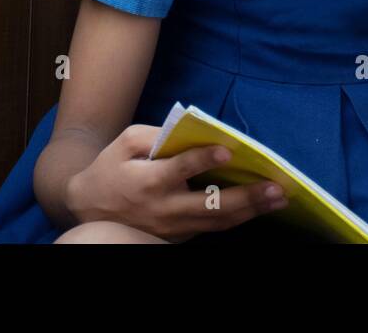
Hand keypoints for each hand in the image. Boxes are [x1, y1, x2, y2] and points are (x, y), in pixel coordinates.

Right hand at [66, 123, 289, 241]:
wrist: (88, 208)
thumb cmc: (110, 168)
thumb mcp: (124, 143)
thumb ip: (155, 135)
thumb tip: (190, 130)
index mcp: (148, 181)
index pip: (179, 170)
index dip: (203, 159)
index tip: (227, 149)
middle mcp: (163, 209)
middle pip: (209, 206)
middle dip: (246, 197)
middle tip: (275, 187)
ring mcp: (172, 228)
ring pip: (217, 223)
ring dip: (251, 211)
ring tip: (279, 199)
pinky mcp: (178, 237)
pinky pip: (211, 229)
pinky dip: (237, 219)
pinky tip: (259, 208)